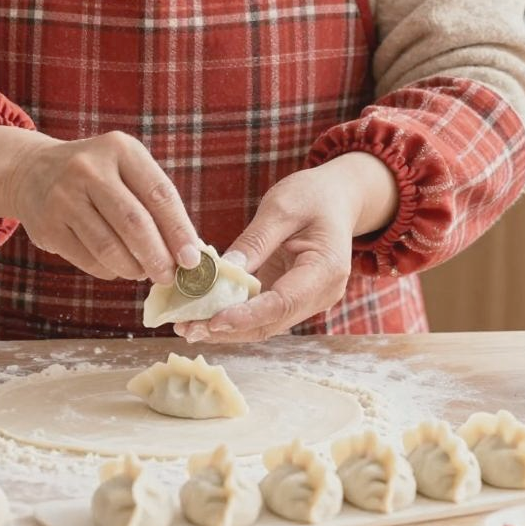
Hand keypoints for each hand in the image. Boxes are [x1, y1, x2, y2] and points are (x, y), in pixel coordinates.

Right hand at [0, 125, 198, 283]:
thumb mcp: (125, 169)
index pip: (159, 193)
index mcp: (120, 149)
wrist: (32, 172)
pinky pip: (89, 260)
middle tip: (169, 276)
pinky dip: (110, 271)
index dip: (179, 231)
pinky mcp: (48, 226)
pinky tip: (116, 267)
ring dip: (134, 268)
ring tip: (144, 272)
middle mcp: (89, 169)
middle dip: (158, 257)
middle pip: (134, 223)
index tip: (192, 259)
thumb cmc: (97, 176)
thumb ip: (155, 203)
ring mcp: (64, 197)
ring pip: (110, 247)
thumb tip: (189, 251)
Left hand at [174, 153, 398, 344]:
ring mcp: (309, 301)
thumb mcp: (281, 208)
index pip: (283, 302)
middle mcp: (321, 294)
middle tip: (186, 328)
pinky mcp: (293, 299)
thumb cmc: (313, 196)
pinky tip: (203, 315)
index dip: (248, 316)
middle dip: (229, 329)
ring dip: (227, 329)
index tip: (213, 320)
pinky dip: (235, 317)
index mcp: (326, 269)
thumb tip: (223, 272)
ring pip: (265, 325)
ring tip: (187, 326)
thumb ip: (254, 241)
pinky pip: (263, 314)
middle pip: (272, 323)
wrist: (337, 199)